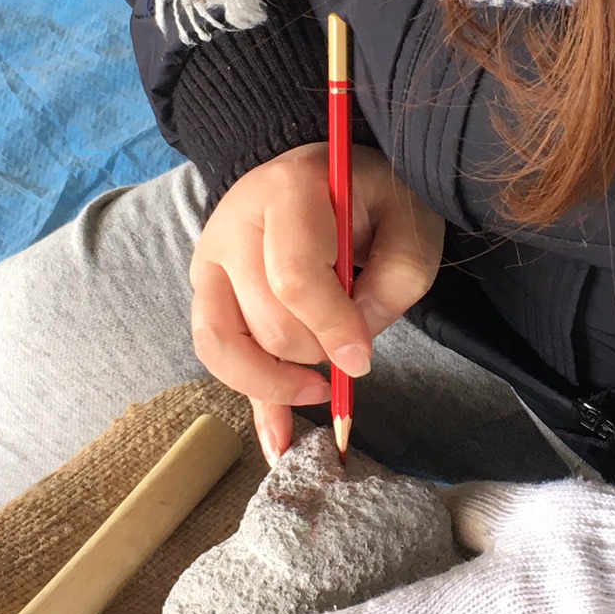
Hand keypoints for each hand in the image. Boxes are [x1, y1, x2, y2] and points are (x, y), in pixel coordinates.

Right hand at [190, 144, 443, 460]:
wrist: (318, 171)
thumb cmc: (370, 196)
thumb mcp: (409, 221)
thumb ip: (396, 279)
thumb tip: (352, 349)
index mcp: (288, 192)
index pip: (294, 278)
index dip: (331, 328)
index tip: (362, 360)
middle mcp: (233, 225)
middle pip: (264, 321)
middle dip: (313, 352)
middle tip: (350, 348)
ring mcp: (210, 260)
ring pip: (225, 346)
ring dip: (276, 382)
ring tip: (319, 388)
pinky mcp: (205, 291)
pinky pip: (214, 356)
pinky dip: (251, 401)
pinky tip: (279, 443)